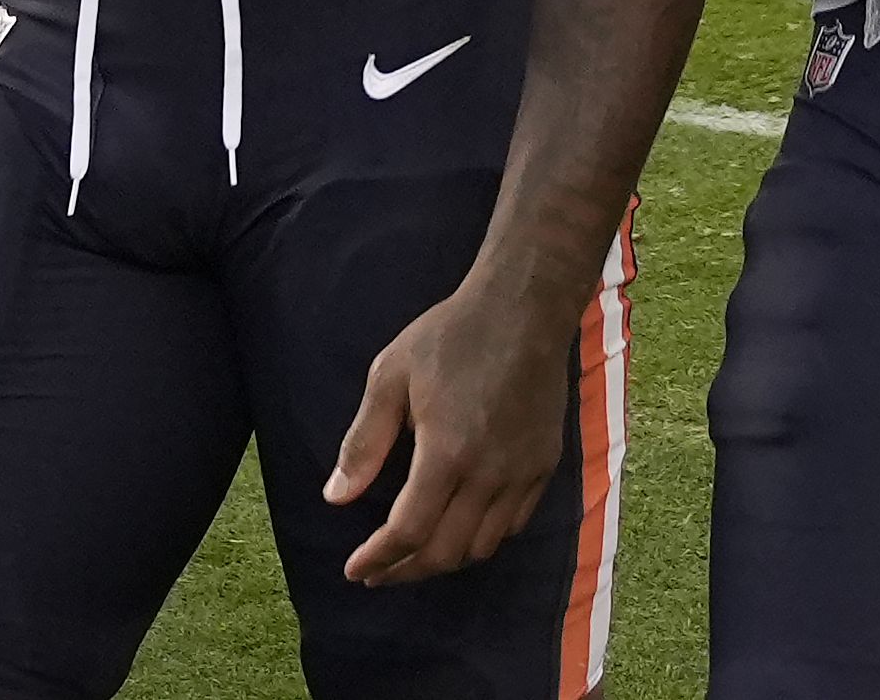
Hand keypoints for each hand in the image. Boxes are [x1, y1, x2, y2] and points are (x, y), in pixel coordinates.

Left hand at [327, 276, 574, 584]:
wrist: (525, 307)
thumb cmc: (451, 335)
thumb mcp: (390, 376)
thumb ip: (364, 442)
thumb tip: (336, 498)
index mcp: (447, 451)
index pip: (409, 531)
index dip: (379, 558)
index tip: (355, 569)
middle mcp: (490, 472)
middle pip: (446, 552)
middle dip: (406, 570)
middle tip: (379, 571)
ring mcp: (522, 471)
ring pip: (483, 546)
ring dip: (444, 560)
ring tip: (416, 554)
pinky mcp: (544, 464)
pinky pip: (514, 524)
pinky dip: (483, 539)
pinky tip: (461, 527)